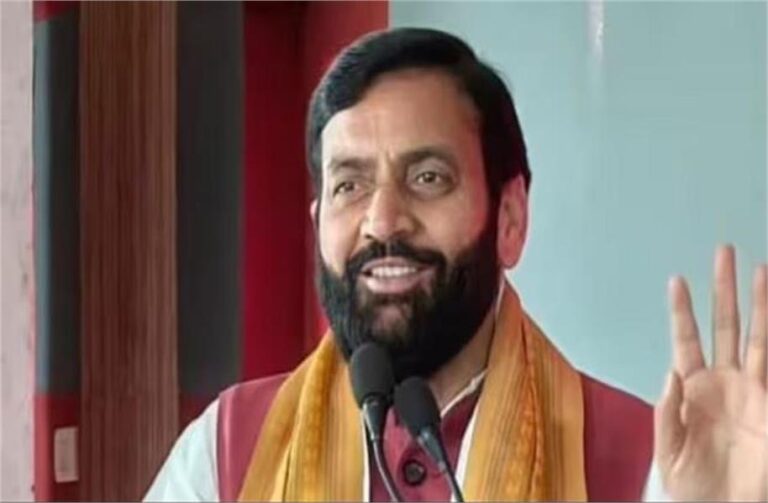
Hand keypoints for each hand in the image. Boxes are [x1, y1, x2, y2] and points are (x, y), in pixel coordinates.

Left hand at [655, 245, 766, 500]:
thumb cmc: (691, 484)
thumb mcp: (667, 451)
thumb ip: (667, 413)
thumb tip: (670, 373)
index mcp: (690, 387)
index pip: (686, 339)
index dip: (682, 311)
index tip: (676, 279)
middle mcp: (722, 381)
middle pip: (724, 325)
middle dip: (724, 290)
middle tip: (723, 251)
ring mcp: (751, 391)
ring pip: (757, 338)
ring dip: (760, 305)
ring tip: (761, 269)